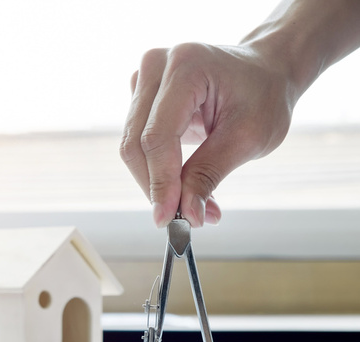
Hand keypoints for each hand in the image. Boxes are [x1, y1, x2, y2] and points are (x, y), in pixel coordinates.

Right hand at [120, 42, 295, 226]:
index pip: (156, 136)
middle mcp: (156, 67)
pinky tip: (184, 181)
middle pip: (135, 143)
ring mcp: (144, 79)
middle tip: (185, 219)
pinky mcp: (141, 96)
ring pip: (132, 147)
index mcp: (185, 66)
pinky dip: (157, 170)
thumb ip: (209, 174)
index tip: (168, 219)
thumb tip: (187, 214)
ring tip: (194, 203)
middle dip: (157, 187)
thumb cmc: (265, 94)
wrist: (266, 70)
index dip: (160, 182)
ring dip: (157, 182)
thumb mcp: (248, 137)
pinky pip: (137, 143)